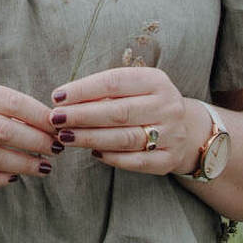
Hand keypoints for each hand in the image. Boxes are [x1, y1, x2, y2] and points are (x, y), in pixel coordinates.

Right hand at [0, 79, 58, 187]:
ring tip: (44, 166)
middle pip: (6, 130)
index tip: (58, 124)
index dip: (38, 115)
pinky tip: (16, 177)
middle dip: (37, 140)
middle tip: (58, 147)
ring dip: (25, 163)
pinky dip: (1, 178)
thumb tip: (43, 117)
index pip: (10, 101)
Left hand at [48, 67, 201, 175]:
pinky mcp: (168, 160)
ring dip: (91, 138)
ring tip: (66, 136)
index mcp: (156, 80)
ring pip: (125, 138)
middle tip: (56, 119)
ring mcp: (171, 134)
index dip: (84, 89)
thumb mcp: (135, 86)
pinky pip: (135, 161)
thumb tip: (65, 99)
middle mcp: (167, 105)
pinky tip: (92, 152)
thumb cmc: (146, 102)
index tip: (57, 96)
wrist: (187, 128)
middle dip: (82, 115)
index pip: (115, 82)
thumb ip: (106, 91)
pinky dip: (111, 158)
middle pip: (118, 112)